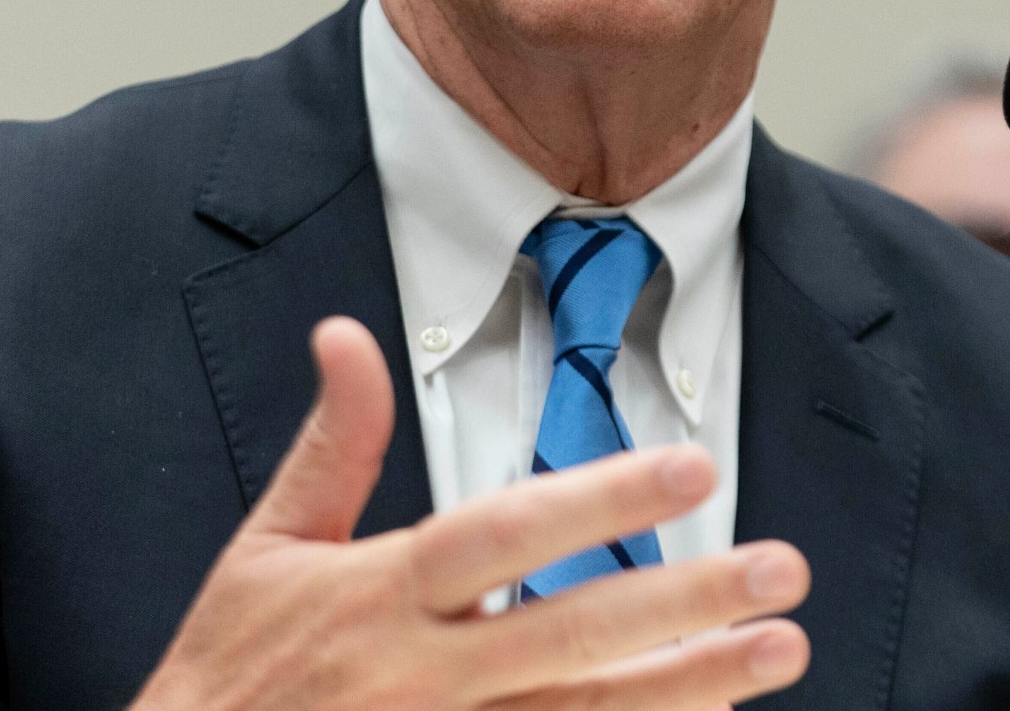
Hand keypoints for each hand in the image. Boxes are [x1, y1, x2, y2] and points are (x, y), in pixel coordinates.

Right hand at [132, 317, 810, 710]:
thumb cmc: (229, 673)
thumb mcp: (268, 548)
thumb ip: (332, 445)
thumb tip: (345, 334)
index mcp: (378, 598)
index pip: (503, 535)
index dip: (597, 500)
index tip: (690, 468)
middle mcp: (421, 677)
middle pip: (571, 633)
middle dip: (685, 599)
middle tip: (779, 568)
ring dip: (693, 684)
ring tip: (779, 647)